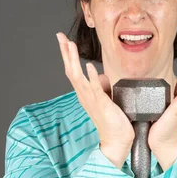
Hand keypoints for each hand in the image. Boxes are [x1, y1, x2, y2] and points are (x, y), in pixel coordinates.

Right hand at [56, 32, 134, 150]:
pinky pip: (95, 89)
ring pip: (79, 77)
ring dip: (74, 60)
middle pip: (71, 71)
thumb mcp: (106, 99)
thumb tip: (100, 74)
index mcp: (85, 94)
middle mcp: (85, 96)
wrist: (116, 141)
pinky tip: (89, 66)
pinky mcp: (102, 105)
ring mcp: (92, 100)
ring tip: (70, 45)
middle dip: (66, 53)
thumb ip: (101, 87)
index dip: (68, 56)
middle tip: (60, 37)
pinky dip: (91, 77)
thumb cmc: (112, 122)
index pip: (73, 71)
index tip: (64, 41)